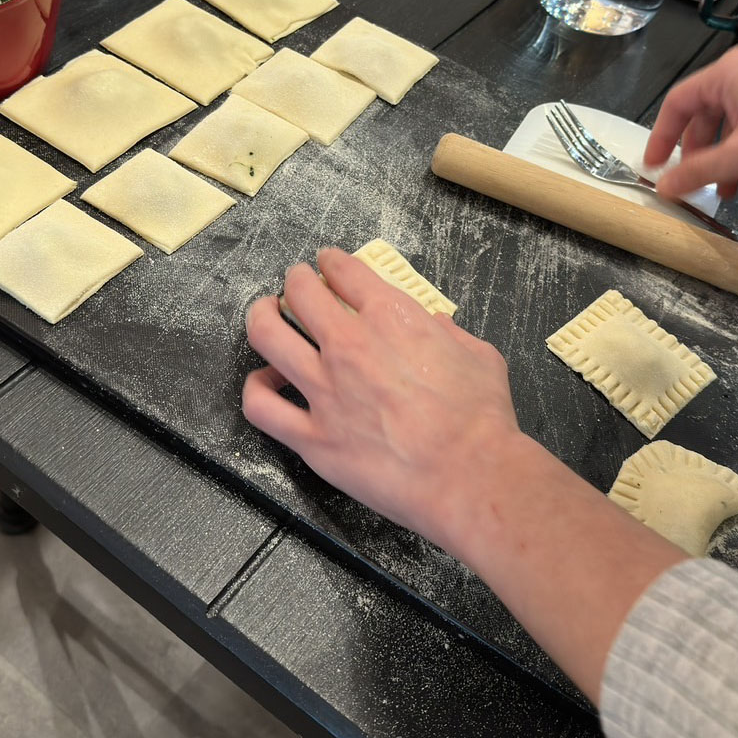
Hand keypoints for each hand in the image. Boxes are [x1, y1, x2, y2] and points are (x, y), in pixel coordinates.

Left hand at [242, 247, 522, 556]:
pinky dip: (256, 388)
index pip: (345, 272)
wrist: (469, 476)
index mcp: (391, 317)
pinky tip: (265, 383)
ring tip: (265, 315)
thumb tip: (436, 326)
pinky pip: (261, 406)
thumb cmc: (482, 417)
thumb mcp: (480, 355)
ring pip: (266, 336)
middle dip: (294, 280)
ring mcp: (323, 390)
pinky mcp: (311, 436)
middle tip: (295, 284)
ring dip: (261, 316)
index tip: (327, 263)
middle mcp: (348, 345)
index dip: (332, 262)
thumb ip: (451, 334)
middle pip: (299, 293)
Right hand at [644, 45, 737, 208]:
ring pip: (734, 129)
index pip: (677, 103)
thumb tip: (663, 186)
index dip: (660, 138)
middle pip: (706, 118)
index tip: (654, 166)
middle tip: (695, 185)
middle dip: (701, 159)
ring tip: (731, 197)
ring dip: (728, 167)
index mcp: (729, 74)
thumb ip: (696, 172)